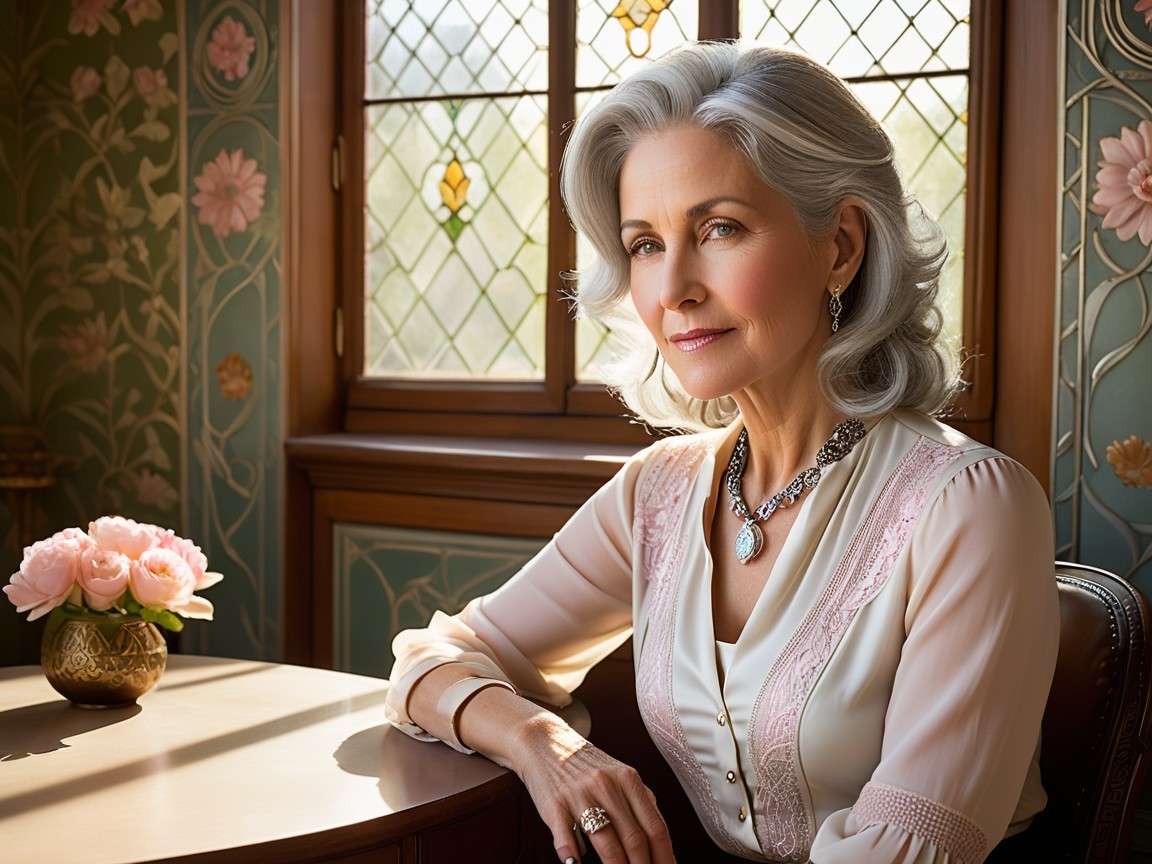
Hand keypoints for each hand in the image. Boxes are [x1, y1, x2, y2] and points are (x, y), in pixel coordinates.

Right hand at [513, 715, 675, 862]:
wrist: (544, 744)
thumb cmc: (585, 767)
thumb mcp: (619, 775)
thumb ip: (641, 802)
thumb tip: (662, 840)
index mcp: (628, 779)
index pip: (655, 827)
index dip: (665, 857)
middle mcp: (607, 785)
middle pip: (635, 838)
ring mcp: (580, 795)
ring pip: (607, 841)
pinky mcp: (555, 805)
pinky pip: (566, 834)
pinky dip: (573, 854)